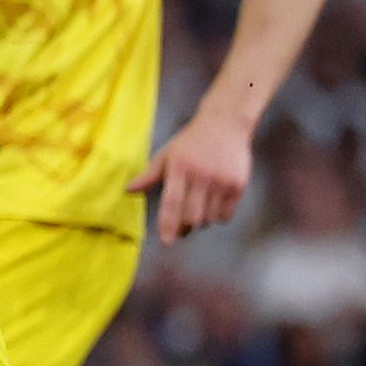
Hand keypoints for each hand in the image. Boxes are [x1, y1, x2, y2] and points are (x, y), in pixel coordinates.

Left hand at [130, 112, 254, 240]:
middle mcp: (201, 176)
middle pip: (192, 216)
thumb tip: (128, 191)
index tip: (167, 241)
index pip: (172, 203)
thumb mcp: (167, 154)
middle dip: (185, 227)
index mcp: (180, 168)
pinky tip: (213, 207)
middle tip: (182, 228)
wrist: (225, 124)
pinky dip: (218, 217)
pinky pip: (226, 215)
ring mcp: (221, 181)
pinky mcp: (238, 185)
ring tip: (198, 211)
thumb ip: (149, 175)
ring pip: (209, 218)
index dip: (168, 224)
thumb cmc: (191, 142)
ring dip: (201, 222)